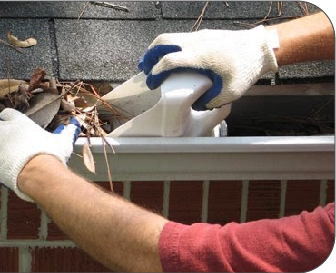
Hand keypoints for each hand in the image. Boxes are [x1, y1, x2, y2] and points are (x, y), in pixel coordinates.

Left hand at [0, 108, 80, 201]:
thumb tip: (76, 124)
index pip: (9, 114)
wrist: (38, 172)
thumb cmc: (50, 157)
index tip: (9, 124)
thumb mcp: (62, 142)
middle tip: (1, 139)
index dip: (7, 120)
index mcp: (21, 123)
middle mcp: (5, 128)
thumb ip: (67, 131)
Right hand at [138, 26, 278, 109]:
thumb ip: (211, 100)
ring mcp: (200, 36)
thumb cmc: (247, 69)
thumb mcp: (230, 92)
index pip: (169, 60)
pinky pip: (180, 37)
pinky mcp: (204, 35)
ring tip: (151, 61)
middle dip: (149, 55)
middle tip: (143, 68)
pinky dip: (169, 46)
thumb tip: (196, 105)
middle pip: (163, 42)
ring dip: (157, 49)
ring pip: (170, 37)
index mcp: (201, 57)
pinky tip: (171, 57)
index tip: (151, 81)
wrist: (261, 47)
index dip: (156, 71)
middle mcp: (197, 42)